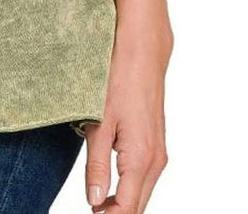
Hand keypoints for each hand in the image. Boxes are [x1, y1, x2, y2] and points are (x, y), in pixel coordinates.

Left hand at [83, 25, 171, 212]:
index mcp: (141, 159)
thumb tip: (94, 201)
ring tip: (95, 205)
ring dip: (121, 203)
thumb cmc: (118, 79)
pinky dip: (128, 187)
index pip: (127, 210)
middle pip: (137, 206)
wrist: (141, 50)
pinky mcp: (155, 142)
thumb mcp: (98, 123)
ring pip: (141, 192)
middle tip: (90, 212)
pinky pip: (143, 177)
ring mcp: (158, 151)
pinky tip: (110, 185)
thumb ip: (96, 165)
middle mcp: (156, 160)